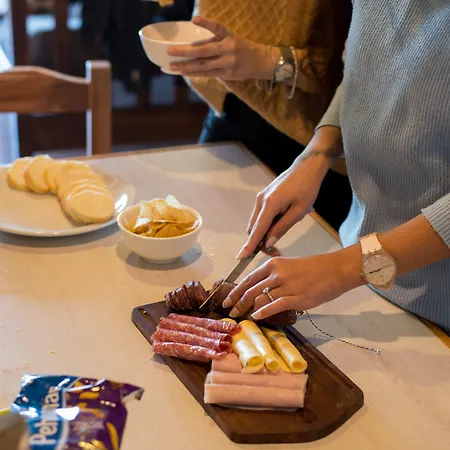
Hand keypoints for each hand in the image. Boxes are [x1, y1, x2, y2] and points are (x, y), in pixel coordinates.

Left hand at [167, 16, 268, 79]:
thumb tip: (191, 47)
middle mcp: (229, 49)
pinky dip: (195, 73)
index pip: (218, 28)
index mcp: (230, 37)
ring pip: (204, 66)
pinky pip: (208, 74)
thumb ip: (213, 42)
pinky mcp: (227, 74)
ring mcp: (228, 63)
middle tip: (170, 52)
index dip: (207, 23)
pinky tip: (184, 72)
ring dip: (187, 66)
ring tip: (173, 66)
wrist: (260, 62)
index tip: (195, 19)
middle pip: (204, 51)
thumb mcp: (231, 39)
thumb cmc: (242, 48)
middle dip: (185, 52)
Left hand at [223, 250, 362, 319]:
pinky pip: (274, 306)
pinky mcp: (296, 298)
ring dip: (249, 309)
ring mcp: (286, 286)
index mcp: (273, 264)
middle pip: (250, 291)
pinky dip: (263, 312)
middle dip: (237, 303)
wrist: (335, 270)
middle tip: (231, 312)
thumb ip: (273, 275)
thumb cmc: (313, 268)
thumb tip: (258, 289)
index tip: (227, 301)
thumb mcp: (289, 265)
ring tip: (243, 316)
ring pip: (260, 299)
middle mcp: (276, 274)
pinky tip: (256, 317)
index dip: (235, 292)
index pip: (248, 279)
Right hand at [237, 126, 343, 259]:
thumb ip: (281, 228)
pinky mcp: (263, 197)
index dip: (249, 246)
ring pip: (256, 224)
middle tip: (277, 250)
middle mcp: (260, 201)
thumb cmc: (307, 188)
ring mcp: (260, 198)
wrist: (307, 168)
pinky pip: (260, 217)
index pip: (257, 231)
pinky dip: (265, 226)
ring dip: (263, 234)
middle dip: (260, 242)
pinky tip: (279, 224)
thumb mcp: (298, 212)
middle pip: (254, 229)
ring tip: (278, 238)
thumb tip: (267, 243)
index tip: (241, 258)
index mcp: (269, 204)